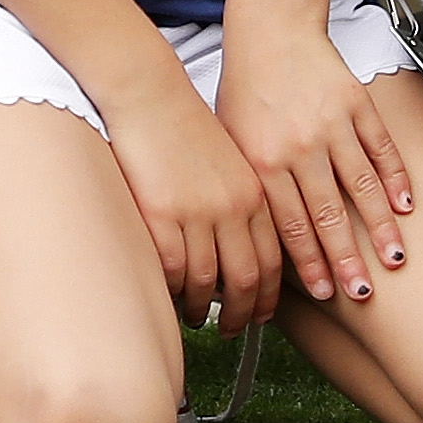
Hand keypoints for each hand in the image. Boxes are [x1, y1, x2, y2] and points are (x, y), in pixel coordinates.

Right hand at [102, 78, 283, 328]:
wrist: (149, 92)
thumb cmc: (184, 123)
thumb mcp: (230, 161)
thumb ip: (241, 201)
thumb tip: (242, 246)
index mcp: (254, 191)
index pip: (272, 257)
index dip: (270, 294)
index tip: (264, 313)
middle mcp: (232, 205)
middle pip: (248, 278)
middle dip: (247, 313)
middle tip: (238, 330)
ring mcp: (197, 212)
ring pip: (209, 282)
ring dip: (205, 308)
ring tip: (199, 317)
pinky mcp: (161, 213)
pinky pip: (173, 270)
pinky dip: (174, 291)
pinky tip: (172, 296)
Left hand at [212, 15, 414, 307]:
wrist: (270, 29)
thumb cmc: (246, 88)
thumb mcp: (233, 140)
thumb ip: (251, 188)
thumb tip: (259, 242)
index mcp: (263, 159)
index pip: (290, 224)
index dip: (310, 262)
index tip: (325, 290)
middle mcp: (299, 145)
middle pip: (328, 214)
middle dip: (347, 258)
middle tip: (362, 292)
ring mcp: (331, 124)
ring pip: (362, 186)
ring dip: (380, 227)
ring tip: (394, 259)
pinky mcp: (356, 103)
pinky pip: (381, 148)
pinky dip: (395, 178)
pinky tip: (405, 206)